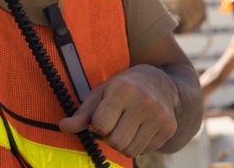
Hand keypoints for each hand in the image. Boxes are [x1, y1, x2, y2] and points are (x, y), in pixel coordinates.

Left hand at [58, 64, 178, 157]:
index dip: (98, 125)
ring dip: (123, 144)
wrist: (161, 82)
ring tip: (126, 126)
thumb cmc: (124, 87)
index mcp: (123, 90)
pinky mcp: (170, 128)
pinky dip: (137, 144)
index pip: (101, 125)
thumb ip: (82, 113)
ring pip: (130, 150)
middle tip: (114, 124)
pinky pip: (144, 151)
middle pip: (116, 142)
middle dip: (110, 138)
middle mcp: (144, 102)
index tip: (103, 116)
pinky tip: (139, 128)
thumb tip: (63, 127)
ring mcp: (160, 116)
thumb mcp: (101, 93)